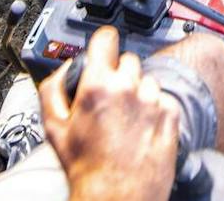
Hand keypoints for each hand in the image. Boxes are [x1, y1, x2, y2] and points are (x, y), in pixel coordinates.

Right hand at [41, 28, 179, 200]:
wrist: (116, 197)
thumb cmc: (86, 168)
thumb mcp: (53, 127)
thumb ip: (53, 89)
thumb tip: (62, 69)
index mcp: (98, 85)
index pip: (106, 39)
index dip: (102, 43)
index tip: (103, 48)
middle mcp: (129, 88)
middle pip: (127, 60)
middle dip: (117, 74)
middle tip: (108, 99)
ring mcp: (153, 101)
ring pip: (147, 80)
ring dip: (138, 92)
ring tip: (125, 119)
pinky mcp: (171, 115)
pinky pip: (163, 98)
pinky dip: (155, 108)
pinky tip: (141, 128)